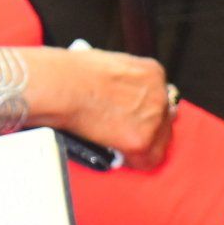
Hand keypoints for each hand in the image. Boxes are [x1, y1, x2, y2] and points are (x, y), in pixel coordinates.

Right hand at [24, 45, 173, 168]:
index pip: (161, 96)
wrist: (59, 86)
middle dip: (146, 128)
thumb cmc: (69, 73)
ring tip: (115, 144)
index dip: (145, 109)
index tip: (134, 116)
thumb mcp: (106, 63)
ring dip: (138, 145)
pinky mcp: (140, 141)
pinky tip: (115, 154)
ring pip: (158, 142)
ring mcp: (153, 119)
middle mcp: (159, 94)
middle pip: (164, 120)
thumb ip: (121, 80)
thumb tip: (115, 95)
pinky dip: (131, 161)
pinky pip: (146, 161)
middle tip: (125, 133)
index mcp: (151, 72)